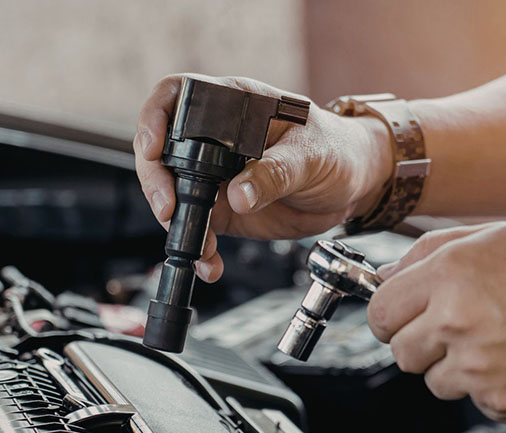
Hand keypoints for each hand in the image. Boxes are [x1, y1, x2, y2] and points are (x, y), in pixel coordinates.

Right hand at [134, 74, 390, 281]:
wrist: (353, 185)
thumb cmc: (337, 150)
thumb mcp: (312, 155)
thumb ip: (276, 172)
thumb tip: (239, 194)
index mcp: (233, 106)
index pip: (176, 97)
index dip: (153, 119)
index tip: (153, 148)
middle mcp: (215, 138)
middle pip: (161, 150)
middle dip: (156, 182)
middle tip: (169, 209)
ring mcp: (216, 176)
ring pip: (173, 194)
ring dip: (176, 223)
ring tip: (200, 246)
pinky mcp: (224, 209)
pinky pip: (198, 228)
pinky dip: (200, 249)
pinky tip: (211, 262)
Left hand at [367, 219, 505, 421]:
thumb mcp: (494, 237)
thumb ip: (429, 253)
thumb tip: (386, 275)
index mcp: (449, 275)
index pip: (380, 310)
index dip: (386, 314)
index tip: (396, 317)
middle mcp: (457, 322)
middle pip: (399, 351)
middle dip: (417, 340)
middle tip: (449, 328)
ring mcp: (479, 368)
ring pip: (433, 380)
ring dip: (452, 366)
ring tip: (494, 340)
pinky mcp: (503, 401)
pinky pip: (473, 399)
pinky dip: (488, 385)